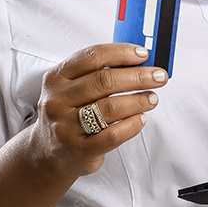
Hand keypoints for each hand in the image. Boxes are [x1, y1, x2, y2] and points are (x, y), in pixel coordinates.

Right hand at [29, 43, 166, 178]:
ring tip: (152, 98)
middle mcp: (57, 100)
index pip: (92, 56)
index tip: (144, 54)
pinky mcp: (78, 150)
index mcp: (56, 78)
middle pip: (105, 80)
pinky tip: (141, 119)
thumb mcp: (72, 88)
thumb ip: (97, 73)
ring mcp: (65, 126)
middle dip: (138, 76)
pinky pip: (112, 135)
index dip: (122, 53)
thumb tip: (139, 61)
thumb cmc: (70, 113)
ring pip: (110, 108)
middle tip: (159, 77)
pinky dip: (132, 125)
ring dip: (138, 100)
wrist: (48, 153)